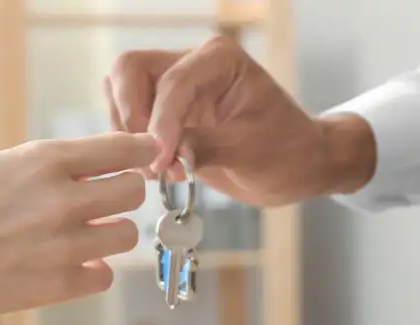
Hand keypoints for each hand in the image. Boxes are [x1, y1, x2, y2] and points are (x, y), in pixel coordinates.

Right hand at [0, 132, 158, 320]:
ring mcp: (64, 245)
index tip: (147, 157)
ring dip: (112, 235)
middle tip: (108, 203)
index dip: (141, 152)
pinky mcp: (60, 286)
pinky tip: (71, 266)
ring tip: (86, 236)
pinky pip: (106, 275)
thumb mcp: (2, 167)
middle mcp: (61, 200)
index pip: (123, 148)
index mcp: (45, 160)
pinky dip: (93, 271)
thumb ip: (54, 167)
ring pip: (128, 235)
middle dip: (125, 195)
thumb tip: (105, 167)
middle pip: (135, 191)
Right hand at [103, 36, 375, 206]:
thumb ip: (207, 146)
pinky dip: (131, 143)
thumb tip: (167, 155)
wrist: (297, 167)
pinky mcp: (166, 115)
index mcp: (219, 59)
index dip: (161, 123)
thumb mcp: (253, 151)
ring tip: (157, 170)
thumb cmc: (288, 151)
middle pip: (131, 70)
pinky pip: (129, 119)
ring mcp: (175, 89)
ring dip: (126, 132)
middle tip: (148, 160)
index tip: (160, 161)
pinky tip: (157, 170)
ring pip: (121, 91)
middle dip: (130, 115)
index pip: (173, 83)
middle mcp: (192, 64)